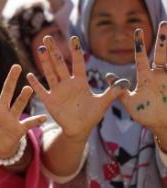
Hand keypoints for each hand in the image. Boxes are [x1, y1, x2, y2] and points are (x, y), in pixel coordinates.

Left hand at [0, 64, 46, 158]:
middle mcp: (2, 110)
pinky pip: (29, 124)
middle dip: (11, 80)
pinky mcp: (20, 128)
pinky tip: (45, 116)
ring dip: (23, 97)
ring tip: (28, 87)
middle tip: (16, 65)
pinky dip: (36, 121)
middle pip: (7, 92)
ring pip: (18, 105)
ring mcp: (12, 118)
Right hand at [27, 36, 127, 141]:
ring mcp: (57, 91)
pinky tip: (28, 75)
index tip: (73, 38)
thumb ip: (112, 92)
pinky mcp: (50, 101)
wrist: (79, 129)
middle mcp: (67, 83)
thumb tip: (126, 82)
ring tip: (40, 49)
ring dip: (45, 62)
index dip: (75, 51)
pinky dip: (35, 84)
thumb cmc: (91, 115)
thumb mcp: (103, 103)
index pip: (77, 63)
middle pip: (59, 64)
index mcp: (80, 82)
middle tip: (48, 37)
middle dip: (54, 51)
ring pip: (50, 73)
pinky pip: (41, 91)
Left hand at [119, 24, 166, 138]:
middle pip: (162, 54)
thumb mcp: (130, 102)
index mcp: (146, 77)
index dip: (140, 45)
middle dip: (163, 40)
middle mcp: (159, 76)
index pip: (142, 58)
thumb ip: (119, 91)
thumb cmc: (145, 114)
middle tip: (164, 23)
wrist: (162, 126)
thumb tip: (107, 76)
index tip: (138, 30)